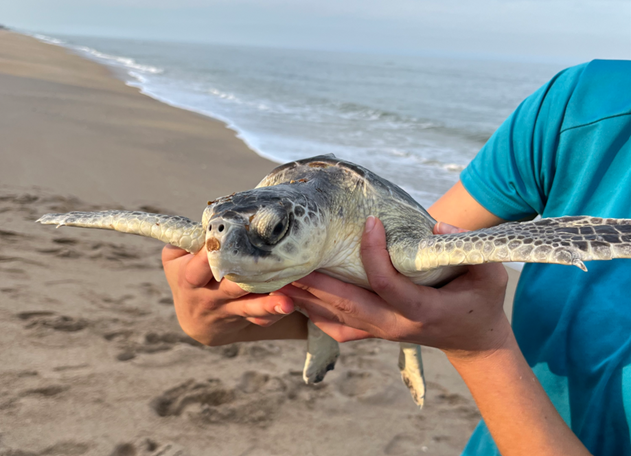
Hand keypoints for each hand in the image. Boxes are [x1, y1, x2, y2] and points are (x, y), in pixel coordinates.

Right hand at [162, 245, 305, 345]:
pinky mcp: (244, 318)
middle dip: (247, 280)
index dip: (210, 258)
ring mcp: (228, 309)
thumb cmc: (188, 276)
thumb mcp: (176, 260)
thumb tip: (204, 221)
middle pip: (230, 288)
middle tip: (268, 268)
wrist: (195, 319)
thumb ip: (186, 240)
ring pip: (249, 307)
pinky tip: (288, 306)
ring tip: (287, 302)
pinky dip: (275, 313)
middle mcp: (209, 296)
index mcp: (190, 278)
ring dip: (268, 304)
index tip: (225, 243)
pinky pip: (261, 318)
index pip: (199, 268)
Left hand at [280, 217, 509, 358]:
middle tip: (290, 262)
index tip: (370, 222)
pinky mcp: (374, 334)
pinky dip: (314, 316)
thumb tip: (437, 226)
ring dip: (307, 298)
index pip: (388, 283)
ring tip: (278, 279)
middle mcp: (396, 325)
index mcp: (422, 310)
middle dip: (317, 283)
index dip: (375, 253)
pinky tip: (294, 301)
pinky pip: (338, 329)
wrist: (473, 340)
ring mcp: (382, 333)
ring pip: (337, 318)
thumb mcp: (488, 274)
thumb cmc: (481, 301)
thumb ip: (466, 249)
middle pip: (349, 305)